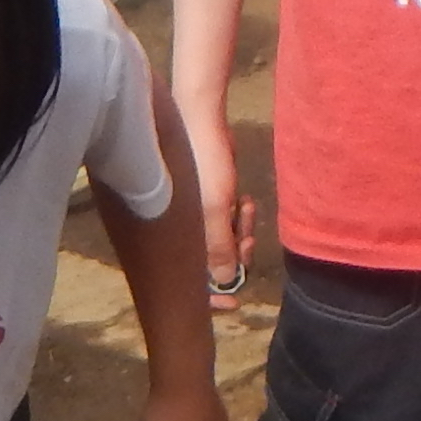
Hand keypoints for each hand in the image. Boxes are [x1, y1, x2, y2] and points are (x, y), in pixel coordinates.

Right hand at [183, 117, 253, 297]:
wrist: (201, 119)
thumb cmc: (203, 163)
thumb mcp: (214, 208)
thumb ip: (220, 248)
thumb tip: (225, 282)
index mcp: (173, 239)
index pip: (189, 284)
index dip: (211, 298)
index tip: (237, 301)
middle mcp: (180, 233)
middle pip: (211, 267)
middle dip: (234, 258)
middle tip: (247, 240)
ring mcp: (193, 218)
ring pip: (223, 245)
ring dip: (239, 234)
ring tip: (245, 209)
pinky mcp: (206, 203)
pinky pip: (225, 225)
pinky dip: (238, 218)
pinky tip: (245, 201)